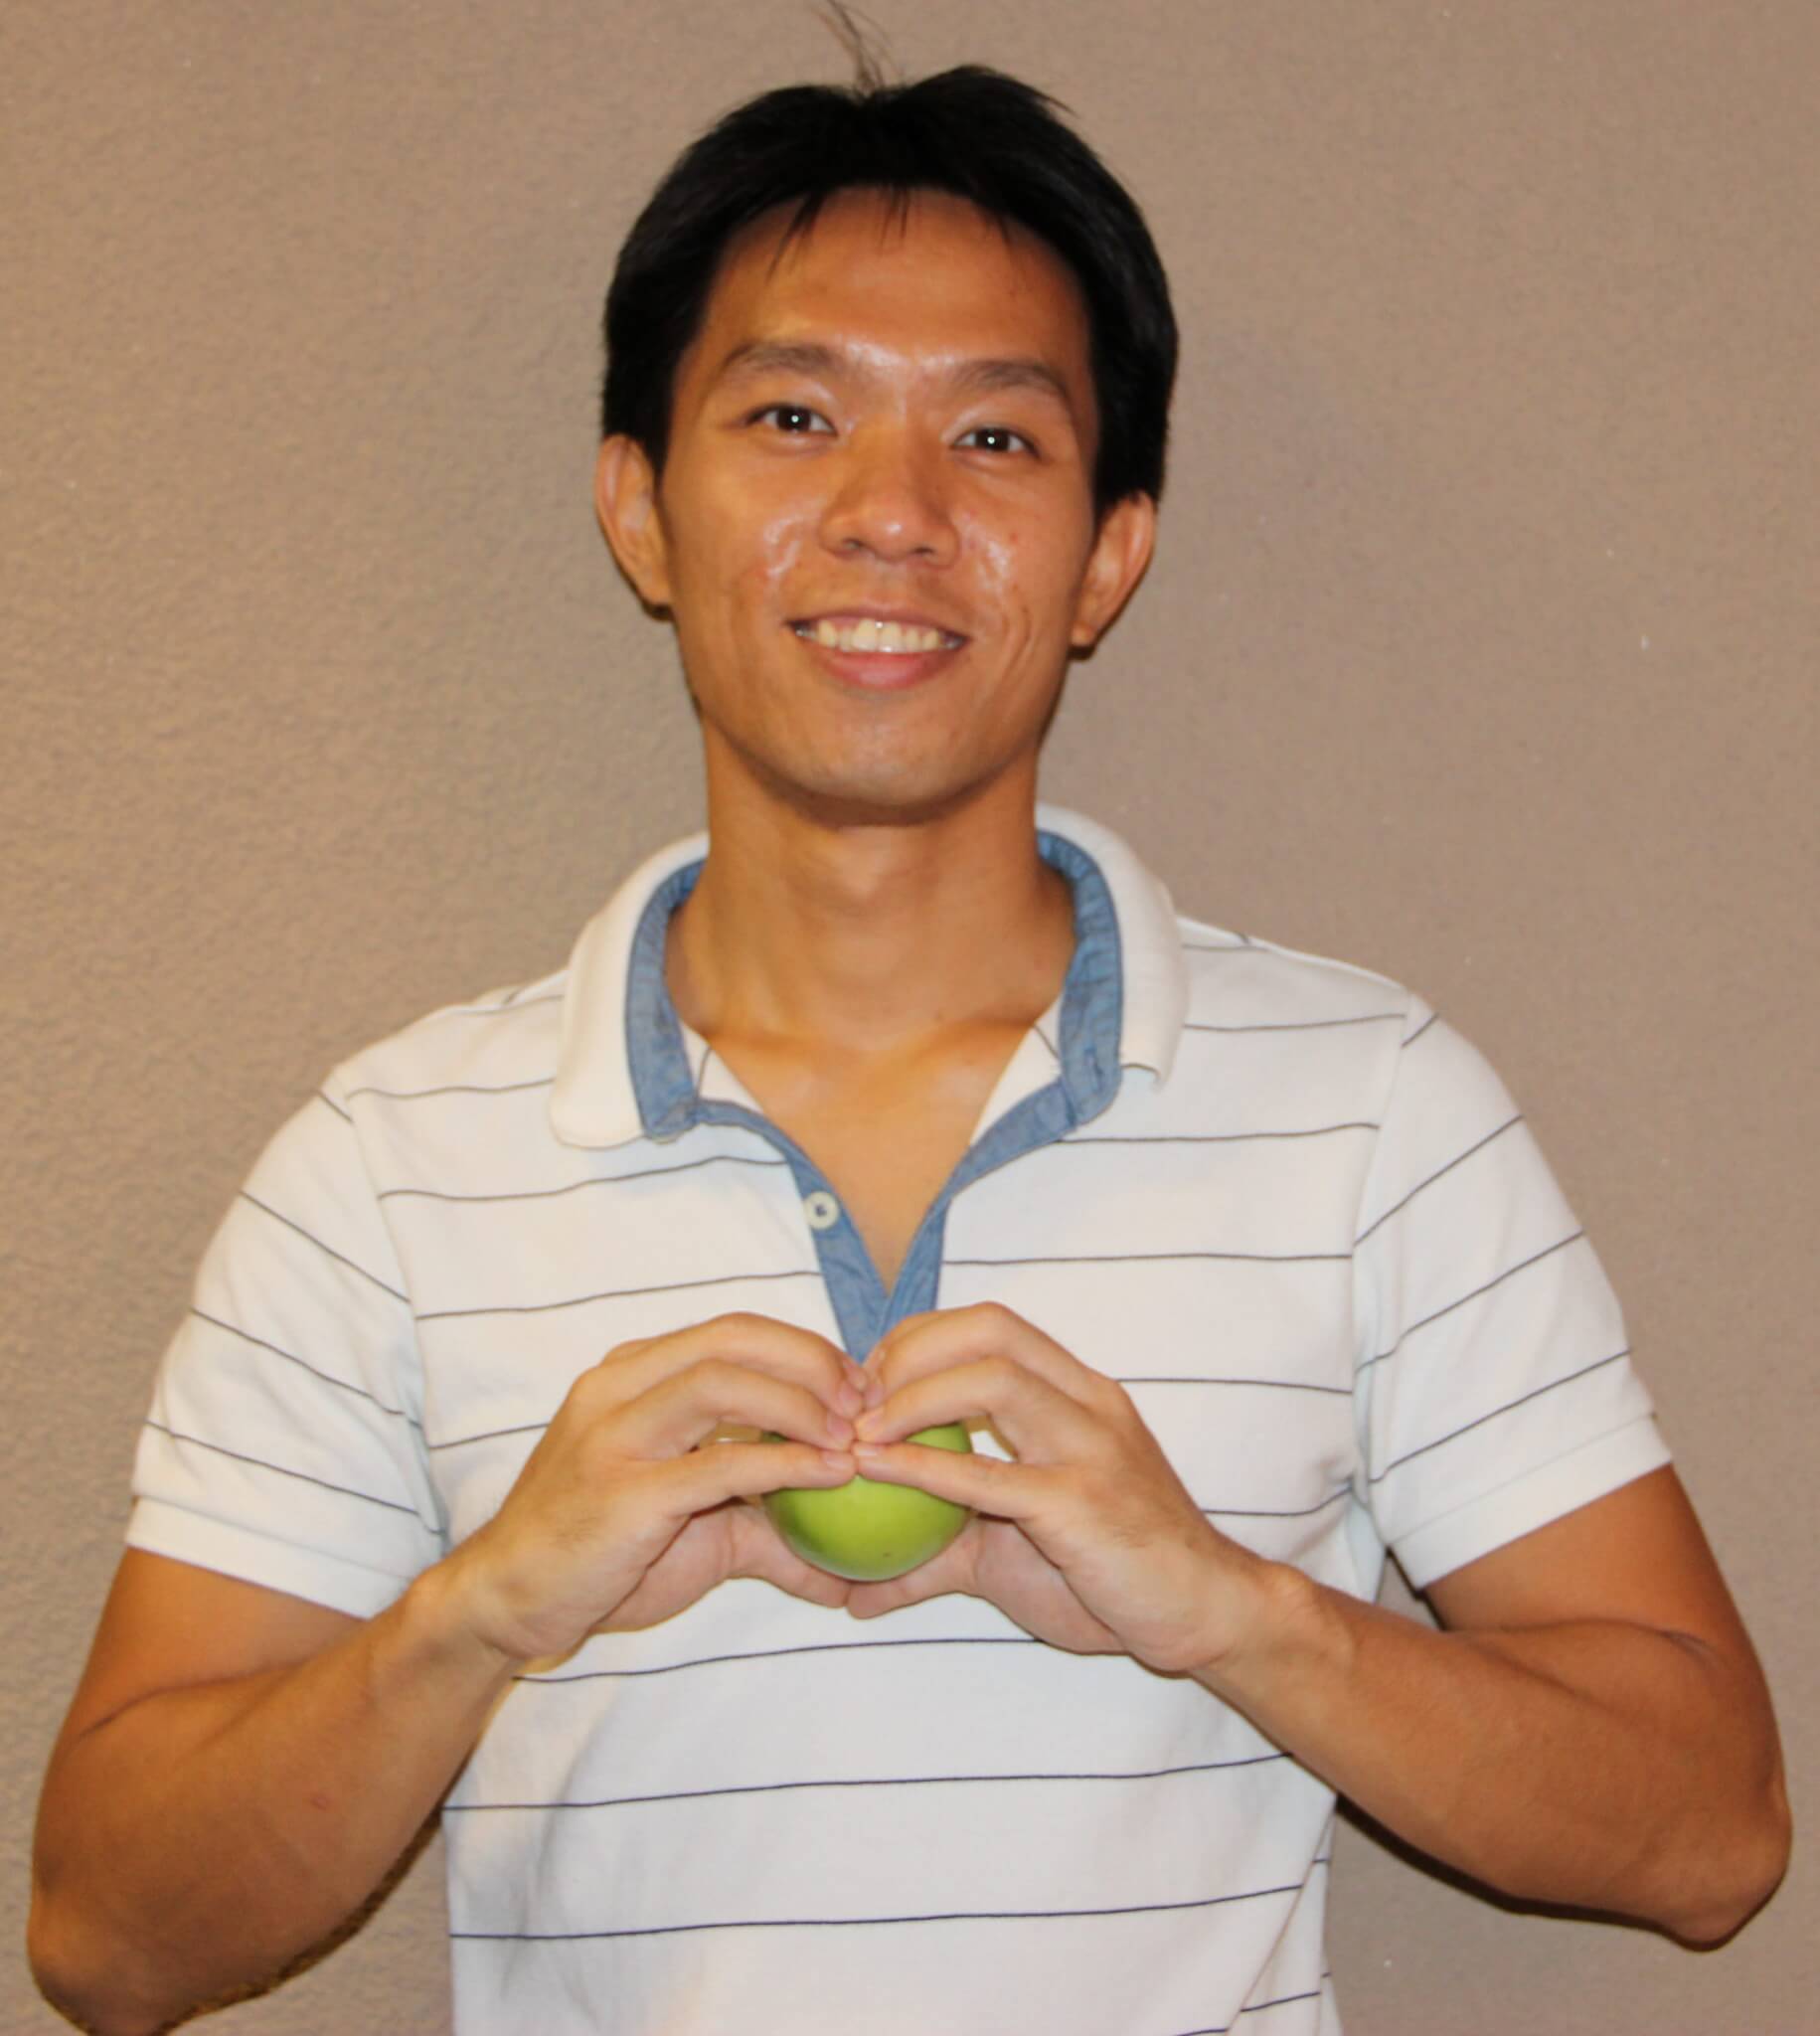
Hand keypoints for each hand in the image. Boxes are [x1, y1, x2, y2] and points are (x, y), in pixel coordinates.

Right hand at [444, 1313, 864, 1662]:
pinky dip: (785, 1464)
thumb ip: (763, 1526)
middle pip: (732, 1339)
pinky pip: (718, 1465)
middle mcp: (617, 1388)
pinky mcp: (622, 1494)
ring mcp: (614, 1437)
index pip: (732, 1331)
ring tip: (852, 1436)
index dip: (803, 1348)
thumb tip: (843, 1572)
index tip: (858, 1383)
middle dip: (811, 1361)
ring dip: (802, 1403)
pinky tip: (829, 1477)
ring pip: (722, 1384)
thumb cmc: (597, 1554)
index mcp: (631, 1374)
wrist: (505, 1600)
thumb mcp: (689, 1525)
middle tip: (866, 1402)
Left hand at [843, 1303, 1273, 1673]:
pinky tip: (876, 1471)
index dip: (919, 1339)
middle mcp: (1089, 1403)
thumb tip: (854, 1593)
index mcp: (1079, 1391)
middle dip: (911, 1351)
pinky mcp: (1085, 1505)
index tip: (869, 1382)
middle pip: (989, 1330)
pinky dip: (924, 1467)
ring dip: (911, 1397)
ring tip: (859, 1433)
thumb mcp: (1014, 1552)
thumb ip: (937, 1555)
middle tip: (858, 1401)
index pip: (991, 1324)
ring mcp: (1092, 1449)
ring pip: (994, 1380)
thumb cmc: (1111, 1574)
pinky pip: (993, 1475)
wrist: (1203, 1612)